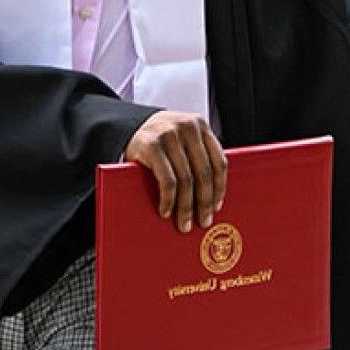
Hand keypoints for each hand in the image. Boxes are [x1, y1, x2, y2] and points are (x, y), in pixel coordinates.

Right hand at [123, 111, 226, 233]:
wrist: (129, 126)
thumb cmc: (162, 139)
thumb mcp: (184, 138)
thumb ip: (198, 154)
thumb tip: (212, 198)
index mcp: (200, 126)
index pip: (219, 162)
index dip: (220, 188)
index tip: (216, 207)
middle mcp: (187, 127)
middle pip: (203, 173)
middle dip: (204, 202)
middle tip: (203, 221)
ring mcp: (169, 136)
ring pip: (186, 179)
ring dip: (186, 206)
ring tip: (184, 223)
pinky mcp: (152, 146)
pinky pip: (167, 180)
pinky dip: (169, 199)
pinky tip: (166, 211)